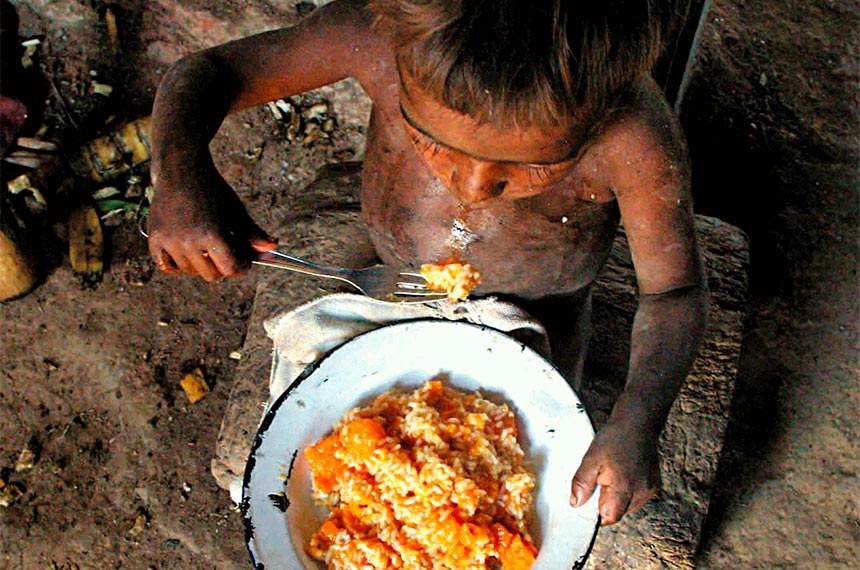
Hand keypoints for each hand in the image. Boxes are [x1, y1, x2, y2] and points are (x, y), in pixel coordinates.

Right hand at [147, 156, 276, 280]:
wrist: (181, 170)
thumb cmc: (213, 191)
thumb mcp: (236, 210)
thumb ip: (253, 233)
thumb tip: (273, 248)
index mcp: (212, 234)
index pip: (231, 269)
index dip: (241, 269)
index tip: (244, 265)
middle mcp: (188, 240)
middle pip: (211, 275)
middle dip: (222, 268)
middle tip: (225, 256)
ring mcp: (169, 240)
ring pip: (190, 272)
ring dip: (200, 265)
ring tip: (205, 248)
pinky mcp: (154, 238)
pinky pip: (167, 267)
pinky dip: (177, 265)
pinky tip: (187, 254)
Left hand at [569, 420, 659, 524]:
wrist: (637, 423)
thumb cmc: (614, 437)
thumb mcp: (591, 458)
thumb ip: (582, 482)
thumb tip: (576, 503)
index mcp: (624, 487)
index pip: (610, 516)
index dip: (597, 512)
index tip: (590, 500)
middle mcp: (641, 492)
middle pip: (619, 513)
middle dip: (607, 503)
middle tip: (601, 480)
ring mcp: (650, 489)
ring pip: (629, 507)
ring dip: (618, 498)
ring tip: (613, 475)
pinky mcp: (655, 485)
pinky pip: (637, 498)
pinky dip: (628, 492)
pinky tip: (623, 475)